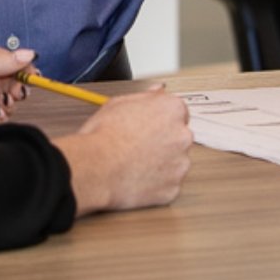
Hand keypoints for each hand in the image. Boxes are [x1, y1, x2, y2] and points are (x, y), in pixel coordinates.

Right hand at [56, 87, 192, 214]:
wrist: (97, 167)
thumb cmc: (105, 135)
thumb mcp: (120, 102)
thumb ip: (146, 96)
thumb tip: (157, 91)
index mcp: (172, 110)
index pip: (178, 111)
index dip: (162, 119)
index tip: (152, 126)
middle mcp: (182, 135)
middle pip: (179, 137)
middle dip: (163, 141)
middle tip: (140, 145)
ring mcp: (180, 164)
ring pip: (176, 161)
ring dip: (162, 162)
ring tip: (136, 162)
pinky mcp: (174, 188)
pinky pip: (169, 183)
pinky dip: (157, 182)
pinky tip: (139, 177)